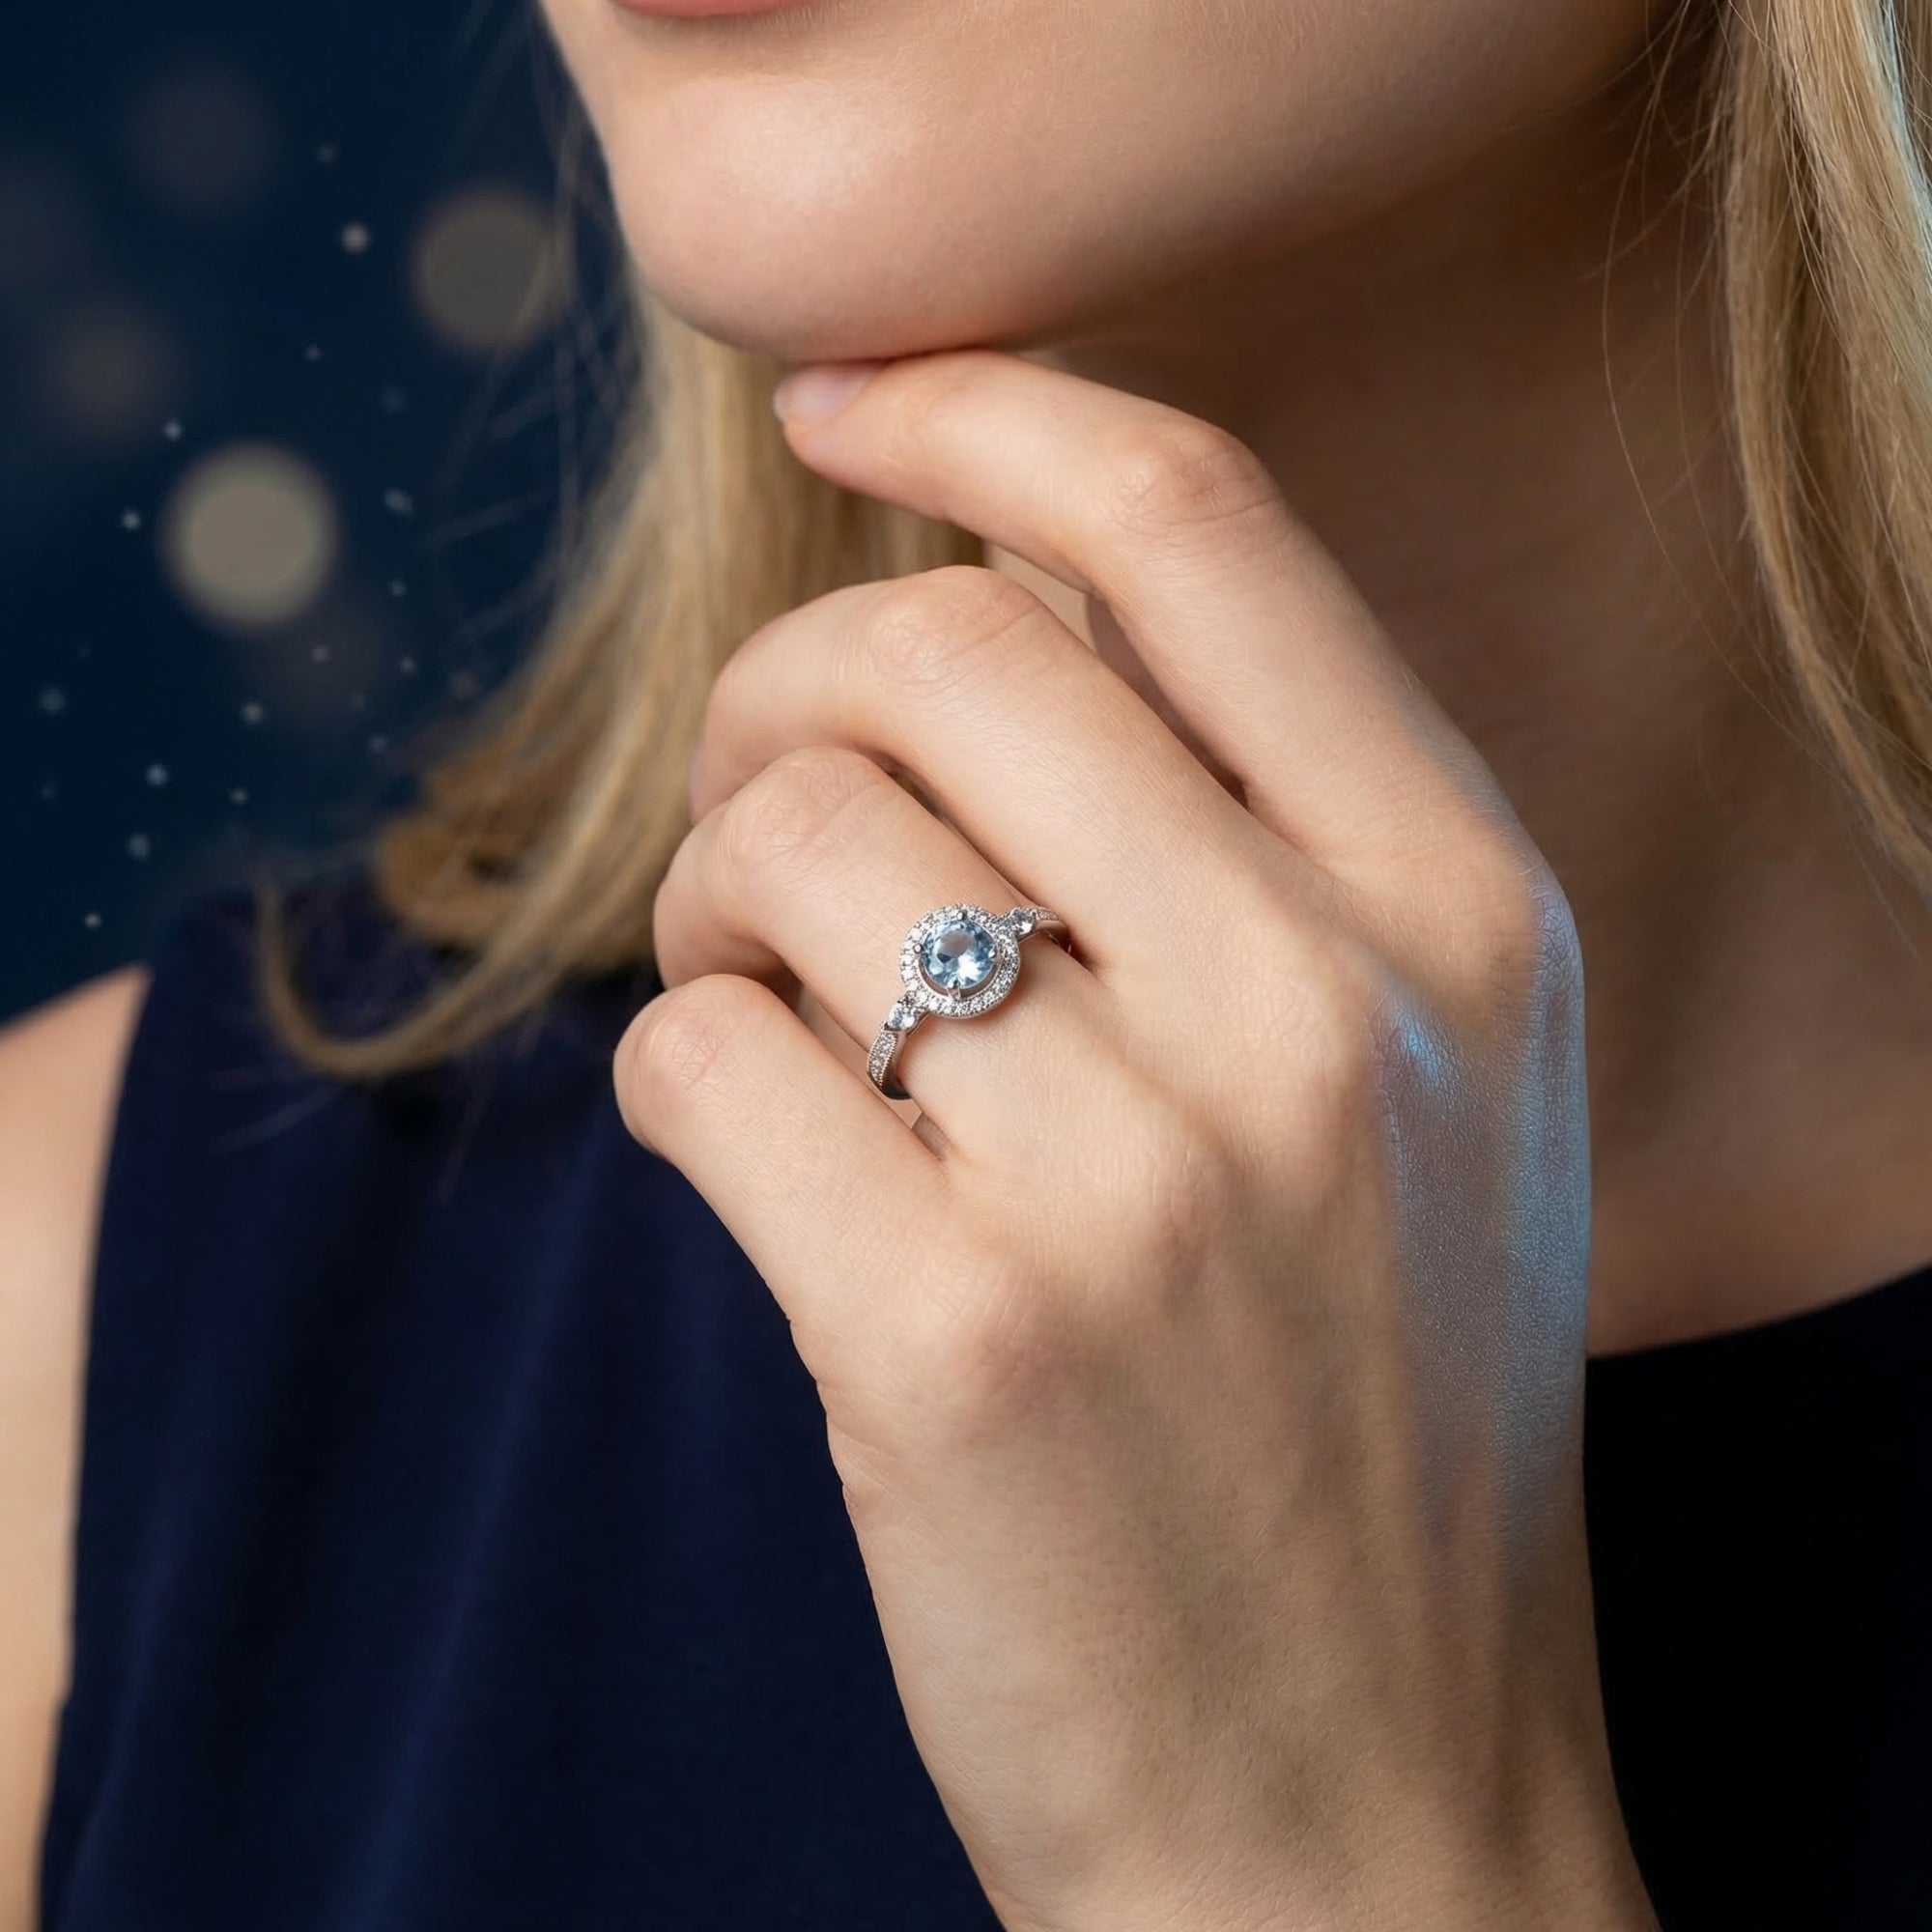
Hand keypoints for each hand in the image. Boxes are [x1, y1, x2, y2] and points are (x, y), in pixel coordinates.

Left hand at [615, 349, 1656, 1931]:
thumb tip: (975, 609)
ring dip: (712, 898)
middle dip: (783, 693)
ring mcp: (1141, 1177)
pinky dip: (675, 1077)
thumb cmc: (1368, 1419)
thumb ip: (1260, 827)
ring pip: (783, 847)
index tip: (846, 408)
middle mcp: (1325, 1007)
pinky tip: (749, 1154)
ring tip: (766, 1002)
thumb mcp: (1426, 1084)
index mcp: (1462, 905)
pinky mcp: (952, 1340)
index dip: (984, 411)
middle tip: (763, 806)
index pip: (1193, 524)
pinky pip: (698, 1058)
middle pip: (933, 654)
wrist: (1360, 1809)